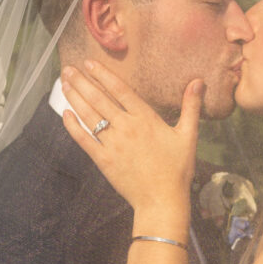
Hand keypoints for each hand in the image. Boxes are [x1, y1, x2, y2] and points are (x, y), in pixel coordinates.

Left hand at [61, 61, 202, 226]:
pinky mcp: (103, 160)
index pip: (120, 90)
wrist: (162, 200)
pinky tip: (66, 114)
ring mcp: (112, 144)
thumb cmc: (178, 169)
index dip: (103, 75)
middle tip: (68, 68)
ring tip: (65, 84)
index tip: (90, 63)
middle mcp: (126, 128)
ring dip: (75, 98)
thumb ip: (191, 106)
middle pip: (99, 99)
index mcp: (145, 119)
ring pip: (89, 115)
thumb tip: (198, 82)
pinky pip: (83, 139)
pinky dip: (73, 126)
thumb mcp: (188, 135)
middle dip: (82, 82)